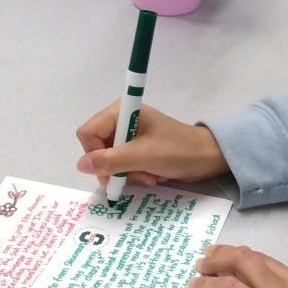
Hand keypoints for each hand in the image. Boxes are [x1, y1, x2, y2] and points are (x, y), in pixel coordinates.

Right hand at [76, 101, 228, 187]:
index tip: (114, 168)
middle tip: (139, 174)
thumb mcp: (143, 156)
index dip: (96, 155)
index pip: (87, 134)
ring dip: (127, 174)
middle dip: (116, 168)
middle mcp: (120, 121)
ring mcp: (127, 136)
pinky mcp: (135, 149)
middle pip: (96, 150)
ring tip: (149, 176)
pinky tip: (151, 176)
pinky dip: (134, 175)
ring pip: (108, 162)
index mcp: (120, 112)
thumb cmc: (178, 151)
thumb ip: (111, 161)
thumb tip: (81, 165)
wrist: (207, 157)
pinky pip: (121, 166)